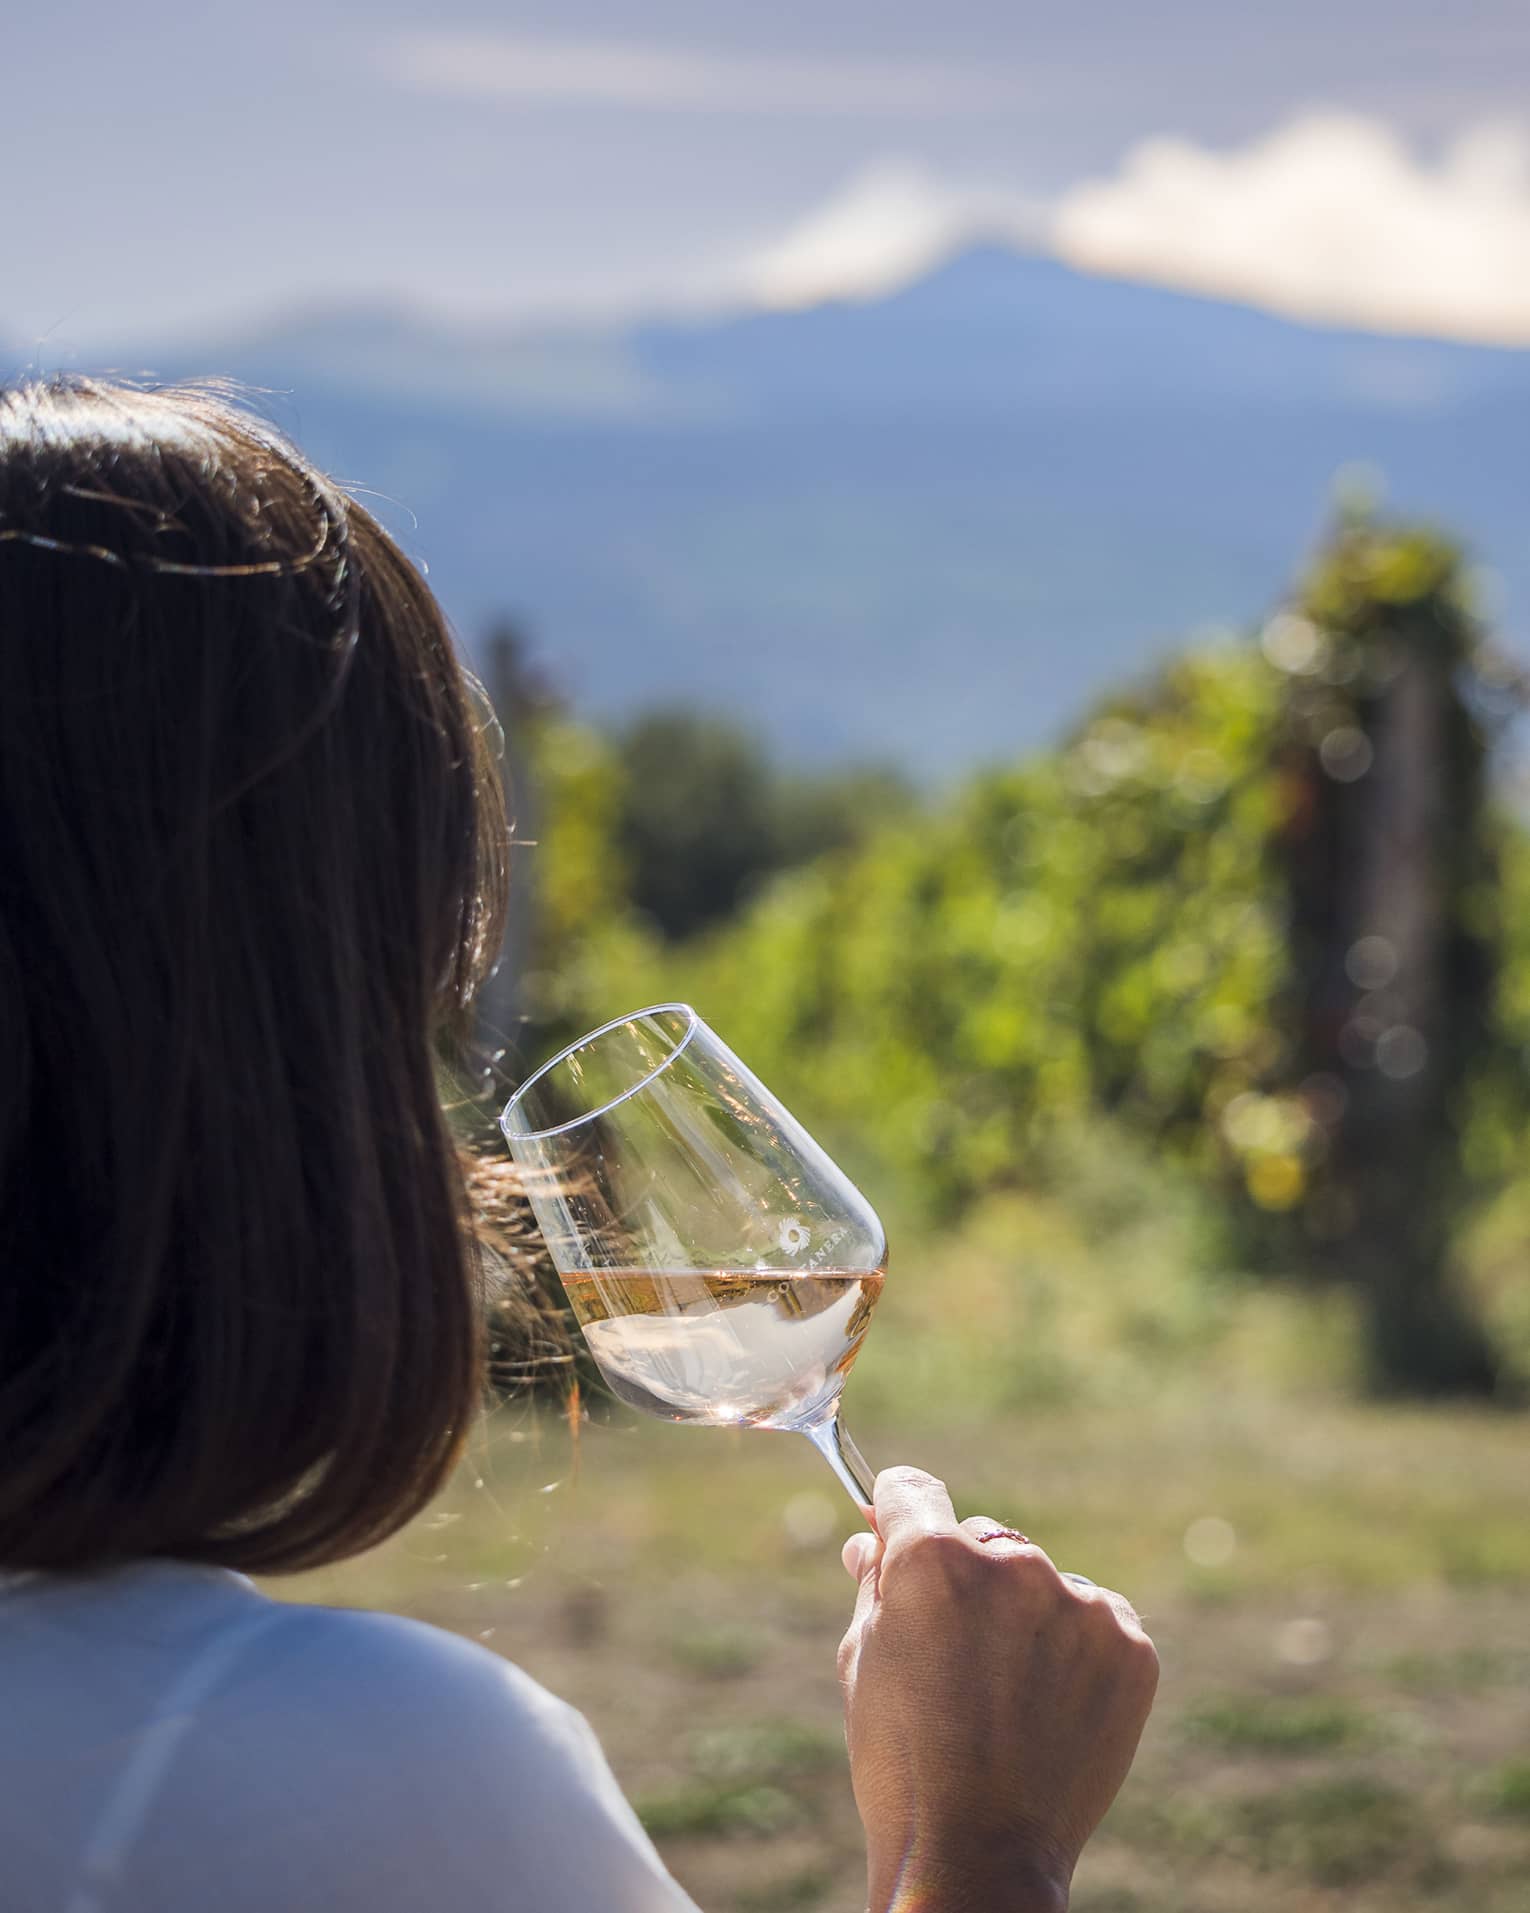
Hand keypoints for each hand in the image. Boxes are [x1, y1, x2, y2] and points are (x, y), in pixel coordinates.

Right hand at [838, 1467, 1158, 1912]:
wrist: (981, 1859)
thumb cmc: (904, 1765)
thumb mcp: (863, 1664)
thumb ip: (874, 1585)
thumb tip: (873, 1540)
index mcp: (932, 1560)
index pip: (913, 1490)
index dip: (899, 1512)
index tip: (899, 1530)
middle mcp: (1010, 1564)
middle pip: (982, 1540)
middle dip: (967, 1580)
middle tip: (956, 1657)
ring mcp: (1077, 1603)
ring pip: (1042, 1583)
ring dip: (1026, 1616)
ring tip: (1008, 1699)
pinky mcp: (1129, 1644)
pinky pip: (1096, 1618)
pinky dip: (1076, 1650)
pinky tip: (1051, 1706)